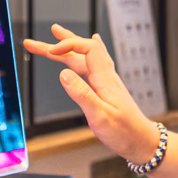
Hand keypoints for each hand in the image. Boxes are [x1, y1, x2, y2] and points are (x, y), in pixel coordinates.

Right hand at [23, 24, 160, 163]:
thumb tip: (63, 74)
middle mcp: (106, 77)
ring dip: (69, 47)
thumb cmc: (124, 132)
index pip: (87, 49)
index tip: (50, 51)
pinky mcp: (108, 88)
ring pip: (86, 58)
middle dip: (58, 44)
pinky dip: (88, 53)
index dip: (68, 45)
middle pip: (81, 52)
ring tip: (56, 36)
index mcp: (104, 80)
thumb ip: (82, 94)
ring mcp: (108, 82)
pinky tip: (94, 43)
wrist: (142, 141)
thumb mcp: (100, 116)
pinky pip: (96, 64)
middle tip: (35, 42)